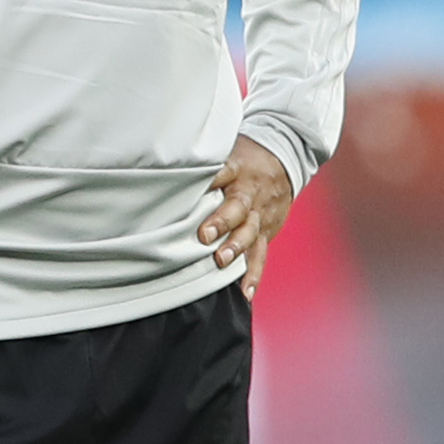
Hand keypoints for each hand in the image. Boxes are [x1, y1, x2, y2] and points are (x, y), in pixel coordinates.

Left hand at [195, 137, 295, 285]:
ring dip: (236, 247)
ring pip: (249, 231)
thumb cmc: (244, 162)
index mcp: (236, 171)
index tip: (192, 191)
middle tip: (205, 235)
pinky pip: (260, 254)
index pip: (222, 174)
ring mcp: (258, 215)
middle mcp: (248, 194)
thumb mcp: (225, 152)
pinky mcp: (265, 231)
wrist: (284, 162)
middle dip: (222, 222)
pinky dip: (253, 274)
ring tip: (222, 262)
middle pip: (237, 207)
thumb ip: (200, 165)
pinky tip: (244, 291)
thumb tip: (159, 171)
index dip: (209, 183)